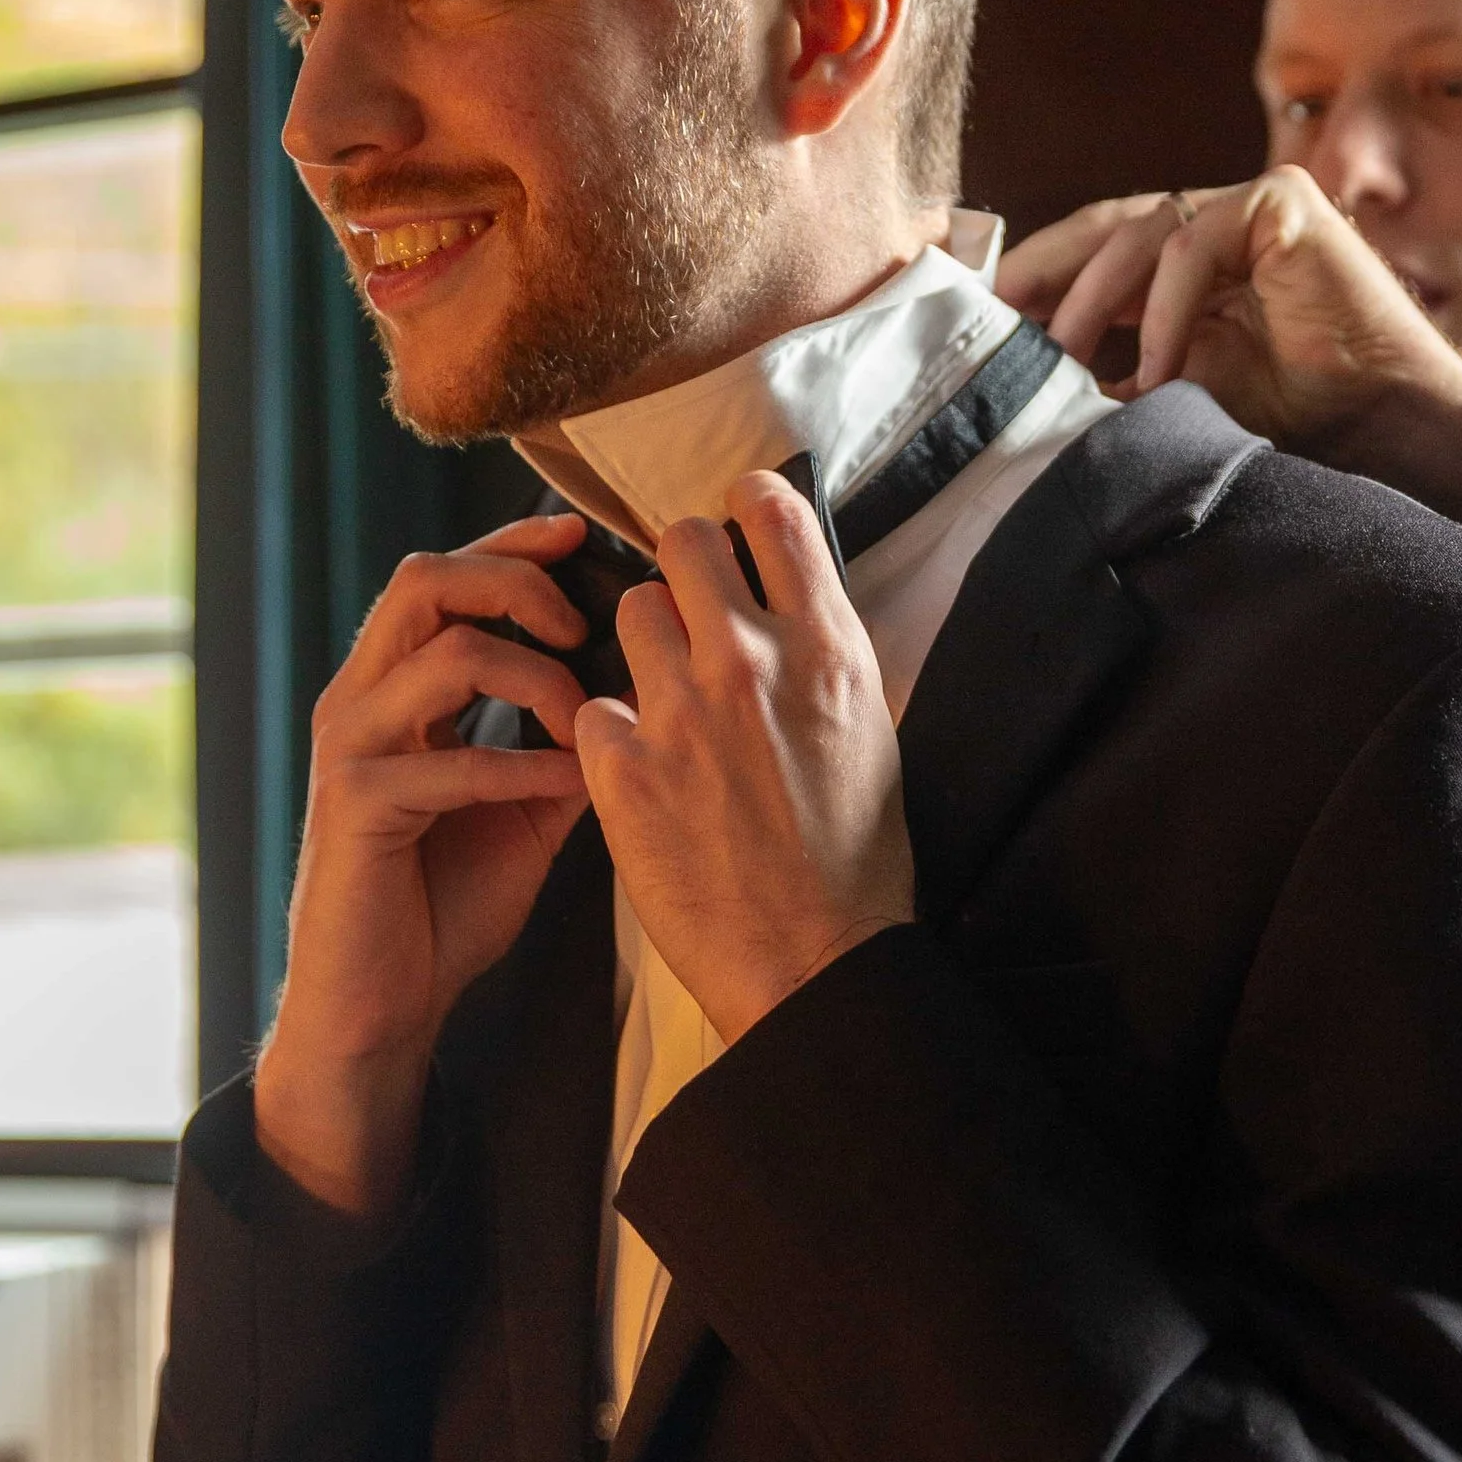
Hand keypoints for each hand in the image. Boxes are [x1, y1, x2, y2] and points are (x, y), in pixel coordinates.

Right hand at [257, 512, 594, 1214]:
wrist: (382, 1002)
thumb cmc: (447, 901)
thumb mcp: (526, 803)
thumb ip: (566, 739)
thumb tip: (644, 682)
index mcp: (395, 687)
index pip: (447, 576)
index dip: (512, 543)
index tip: (582, 534)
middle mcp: (361, 700)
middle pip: (425, 580)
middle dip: (516, 582)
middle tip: (582, 623)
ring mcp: (350, 749)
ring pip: (443, 655)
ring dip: (536, 679)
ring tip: (589, 722)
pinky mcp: (353, 806)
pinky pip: (447, 760)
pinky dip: (521, 766)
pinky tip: (570, 786)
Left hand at [575, 473, 914, 1049]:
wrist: (814, 958)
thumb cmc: (855, 857)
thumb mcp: (868, 728)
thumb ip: (820, 654)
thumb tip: (790, 604)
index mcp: (825, 647)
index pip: (772, 512)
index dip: (746, 503)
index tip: (736, 516)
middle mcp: (750, 661)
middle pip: (681, 543)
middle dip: (681, 565)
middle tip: (687, 605)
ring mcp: (680, 712)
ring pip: (628, 613)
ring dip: (642, 645)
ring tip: (664, 698)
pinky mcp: (622, 769)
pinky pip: (593, 705)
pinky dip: (611, 733)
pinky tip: (640, 771)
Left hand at [1004, 170, 1461, 444]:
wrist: (1390, 427)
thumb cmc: (1299, 420)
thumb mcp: (1180, 395)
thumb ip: (1115, 377)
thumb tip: (1024, 393)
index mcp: (1188, 267)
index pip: (1094, 252)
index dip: (1035, 279)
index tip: (976, 323)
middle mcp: (1215, 228)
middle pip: (1102, 228)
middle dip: (1039, 275)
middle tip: (988, 326)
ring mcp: (1248, 208)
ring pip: (1138, 232)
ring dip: (1091, 302)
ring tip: (1061, 365)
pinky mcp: (1281, 203)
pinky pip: (1193, 242)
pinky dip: (1163, 306)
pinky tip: (1154, 370)